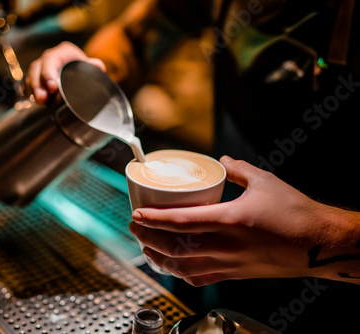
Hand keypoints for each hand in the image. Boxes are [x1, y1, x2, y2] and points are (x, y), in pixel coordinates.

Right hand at [26, 41, 105, 103]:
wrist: (81, 75)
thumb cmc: (84, 69)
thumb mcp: (89, 66)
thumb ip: (93, 66)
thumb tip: (98, 66)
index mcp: (63, 52)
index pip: (51, 59)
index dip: (49, 72)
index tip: (52, 87)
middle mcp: (49, 57)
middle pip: (38, 67)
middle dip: (38, 84)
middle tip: (42, 98)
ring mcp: (42, 67)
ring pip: (33, 75)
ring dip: (34, 89)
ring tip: (40, 101)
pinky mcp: (37, 77)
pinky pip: (30, 83)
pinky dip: (31, 91)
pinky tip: (35, 100)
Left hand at [129, 156, 359, 285]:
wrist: (320, 245)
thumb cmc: (296, 213)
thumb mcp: (265, 182)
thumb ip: (238, 170)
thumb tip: (222, 162)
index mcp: (230, 220)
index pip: (180, 221)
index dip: (154, 219)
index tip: (136, 214)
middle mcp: (225, 246)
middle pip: (174, 247)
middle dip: (148, 238)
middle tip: (135, 226)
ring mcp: (229, 264)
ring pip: (182, 267)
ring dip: (158, 257)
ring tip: (146, 246)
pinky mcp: (235, 275)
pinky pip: (200, 278)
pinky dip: (180, 273)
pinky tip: (171, 266)